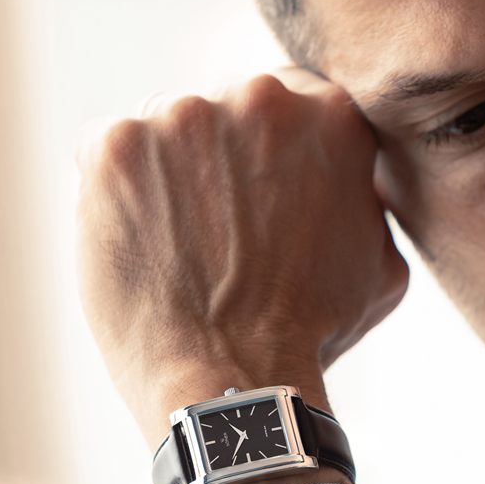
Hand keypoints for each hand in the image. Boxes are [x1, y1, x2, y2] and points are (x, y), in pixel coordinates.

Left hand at [75, 69, 408, 483]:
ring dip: (167, 177)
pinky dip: (116, 194)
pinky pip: (106, 152)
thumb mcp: (378, 268)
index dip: (265, 155)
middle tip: (218, 233)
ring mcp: (182, 118)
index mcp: (331, 118)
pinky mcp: (114, 149)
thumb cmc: (308, 335)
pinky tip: (142, 245)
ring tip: (180, 250)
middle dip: (217, 163)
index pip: (288, 104)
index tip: (254, 193)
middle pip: (222, 112)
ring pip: (162, 130)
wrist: (233, 383)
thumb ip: (365, 205)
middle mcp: (260, 100)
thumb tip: (354, 188)